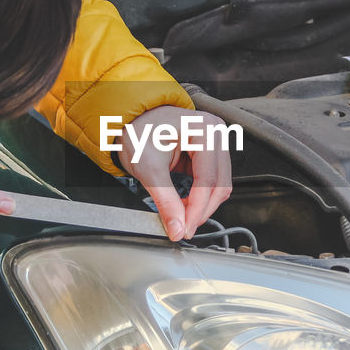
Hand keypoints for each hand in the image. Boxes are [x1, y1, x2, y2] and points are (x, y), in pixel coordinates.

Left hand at [117, 106, 233, 240]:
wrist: (129, 121)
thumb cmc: (138, 132)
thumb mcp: (148, 168)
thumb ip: (165, 200)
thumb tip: (177, 228)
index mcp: (204, 130)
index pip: (208, 180)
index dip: (197, 210)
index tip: (184, 229)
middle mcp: (216, 133)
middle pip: (220, 185)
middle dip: (201, 210)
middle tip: (183, 228)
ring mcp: (216, 142)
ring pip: (219, 185)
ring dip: (202, 205)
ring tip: (182, 215)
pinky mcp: (210, 152)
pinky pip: (213, 181)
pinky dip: (200, 196)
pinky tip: (185, 203)